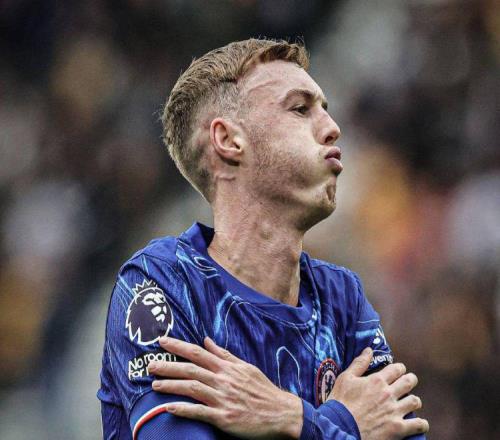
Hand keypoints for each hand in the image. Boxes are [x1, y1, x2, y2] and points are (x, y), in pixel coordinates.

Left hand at [148, 337, 302, 438]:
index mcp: (228, 367)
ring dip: (172, 385)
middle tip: (150, 364)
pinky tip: (168, 408)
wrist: (280, 413)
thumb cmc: (262, 390)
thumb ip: (224, 355)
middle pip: (191, 369)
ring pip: (192, 388)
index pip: (199, 352)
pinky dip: (183, 409)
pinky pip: (200, 412)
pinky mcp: (224, 417)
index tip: (162, 341)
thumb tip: (207, 340)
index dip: (179, 346)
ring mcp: (223, 399)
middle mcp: (223, 380)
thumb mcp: (245, 367)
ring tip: (155, 385)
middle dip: (169, 365)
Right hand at [329, 348, 428, 438]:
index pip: (397, 368)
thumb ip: (359, 363)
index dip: (399, 368)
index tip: (397, 371)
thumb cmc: (340, 402)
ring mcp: (395, 411)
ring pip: (415, 401)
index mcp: (377, 380)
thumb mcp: (345, 378)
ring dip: (413, 400)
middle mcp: (388, 394)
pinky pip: (419, 425)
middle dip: (410, 380)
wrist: (339, 428)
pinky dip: (421, 424)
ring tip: (409, 402)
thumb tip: (369, 350)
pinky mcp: (398, 429)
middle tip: (407, 383)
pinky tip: (418, 423)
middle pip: (410, 381)